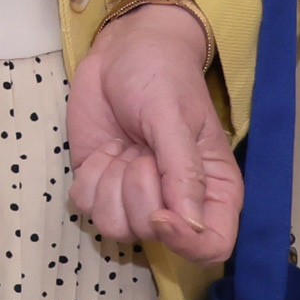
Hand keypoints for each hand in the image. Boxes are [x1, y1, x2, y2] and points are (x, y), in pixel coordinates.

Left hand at [70, 0, 238, 259]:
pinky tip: (104, 150)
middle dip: (138, 191)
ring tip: (124, 148)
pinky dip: (89, 178)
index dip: (185, 243)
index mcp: (214, 190)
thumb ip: (183, 172)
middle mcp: (177, 203)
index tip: (160, 214)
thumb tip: (190, 226)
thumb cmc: (161, 78)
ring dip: (110, 185)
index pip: (212, 247)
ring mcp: (134, 196)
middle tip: (142, 149)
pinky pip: (85, 207)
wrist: (121, 52)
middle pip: (152, 236)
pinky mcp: (100, 184)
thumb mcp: (175, 119)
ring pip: (114, 227)